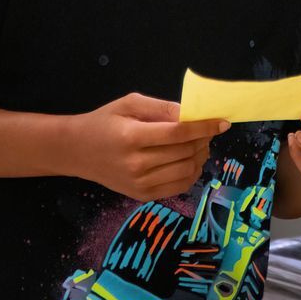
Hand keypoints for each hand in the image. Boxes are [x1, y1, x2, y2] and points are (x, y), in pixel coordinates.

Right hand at [65, 93, 226, 200]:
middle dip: (204, 139)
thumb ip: (162, 107)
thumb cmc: (104, 122)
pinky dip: (192, 172)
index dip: (204, 127)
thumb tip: (192, 113)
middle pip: (185, 152)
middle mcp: (136, 164)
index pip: (178, 133)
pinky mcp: (142, 195)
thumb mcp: (130, 103)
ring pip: (186, 171)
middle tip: (209, 129)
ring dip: (201, 156)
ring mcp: (139, 184)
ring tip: (200, 143)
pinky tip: (191, 159)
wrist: (77, 151)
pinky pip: (179, 186)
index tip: (223, 122)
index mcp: (132, 137)